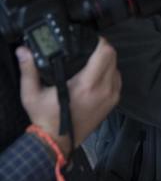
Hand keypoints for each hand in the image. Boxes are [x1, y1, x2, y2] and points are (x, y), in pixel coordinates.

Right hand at [18, 37, 120, 155]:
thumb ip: (29, 70)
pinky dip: (110, 73)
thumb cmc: (44, 118)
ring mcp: (111, 96)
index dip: (100, 42)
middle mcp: (103, 89)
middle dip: (102, 49)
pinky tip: (96, 74)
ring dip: (107, 61)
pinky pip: (117, 80)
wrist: (57, 141)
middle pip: (113, 57)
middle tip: (88, 47)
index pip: (105, 54)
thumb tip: (23, 50)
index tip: (90, 39)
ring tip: (91, 60)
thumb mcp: (32, 94)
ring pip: (117, 68)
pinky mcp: (113, 102)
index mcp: (87, 85)